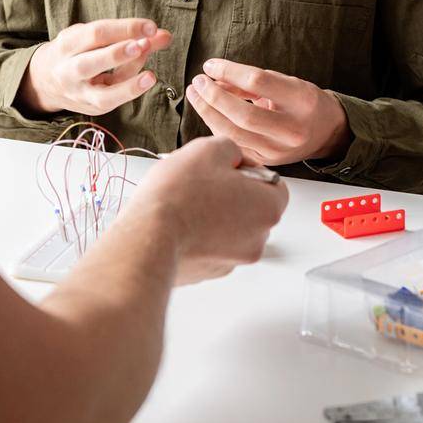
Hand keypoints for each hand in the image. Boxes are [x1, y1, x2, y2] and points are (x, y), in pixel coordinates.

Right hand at [19, 19, 171, 117]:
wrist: (45, 81)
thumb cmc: (76, 52)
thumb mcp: (91, 36)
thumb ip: (126, 34)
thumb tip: (163, 35)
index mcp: (67, 44)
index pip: (95, 33)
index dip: (124, 29)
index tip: (151, 26)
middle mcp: (68, 71)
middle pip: (90, 63)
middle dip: (117, 54)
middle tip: (144, 44)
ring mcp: (79, 94)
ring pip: (101, 94)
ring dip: (127, 84)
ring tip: (150, 75)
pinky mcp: (91, 109)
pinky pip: (111, 103)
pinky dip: (130, 92)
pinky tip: (146, 81)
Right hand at [130, 135, 288, 283]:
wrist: (148, 237)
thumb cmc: (179, 196)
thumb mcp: (209, 149)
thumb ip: (231, 149)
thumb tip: (231, 158)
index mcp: (267, 208)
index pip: (274, 184)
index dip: (249, 170)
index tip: (228, 166)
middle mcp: (257, 240)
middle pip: (253, 208)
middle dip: (232, 194)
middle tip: (204, 181)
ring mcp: (232, 261)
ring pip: (230, 230)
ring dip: (214, 215)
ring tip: (185, 202)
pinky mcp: (207, 273)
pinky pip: (210, 247)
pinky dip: (199, 236)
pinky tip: (178, 222)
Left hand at [185, 59, 350, 168]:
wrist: (327, 132)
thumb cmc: (305, 103)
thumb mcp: (287, 82)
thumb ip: (252, 81)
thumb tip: (215, 76)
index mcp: (302, 101)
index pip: (258, 82)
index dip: (229, 71)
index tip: (210, 65)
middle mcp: (292, 129)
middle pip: (242, 114)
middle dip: (213, 97)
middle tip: (198, 82)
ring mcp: (278, 150)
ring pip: (234, 134)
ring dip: (208, 112)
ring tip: (195, 95)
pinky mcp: (266, 161)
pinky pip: (234, 144)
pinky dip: (217, 127)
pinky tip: (209, 113)